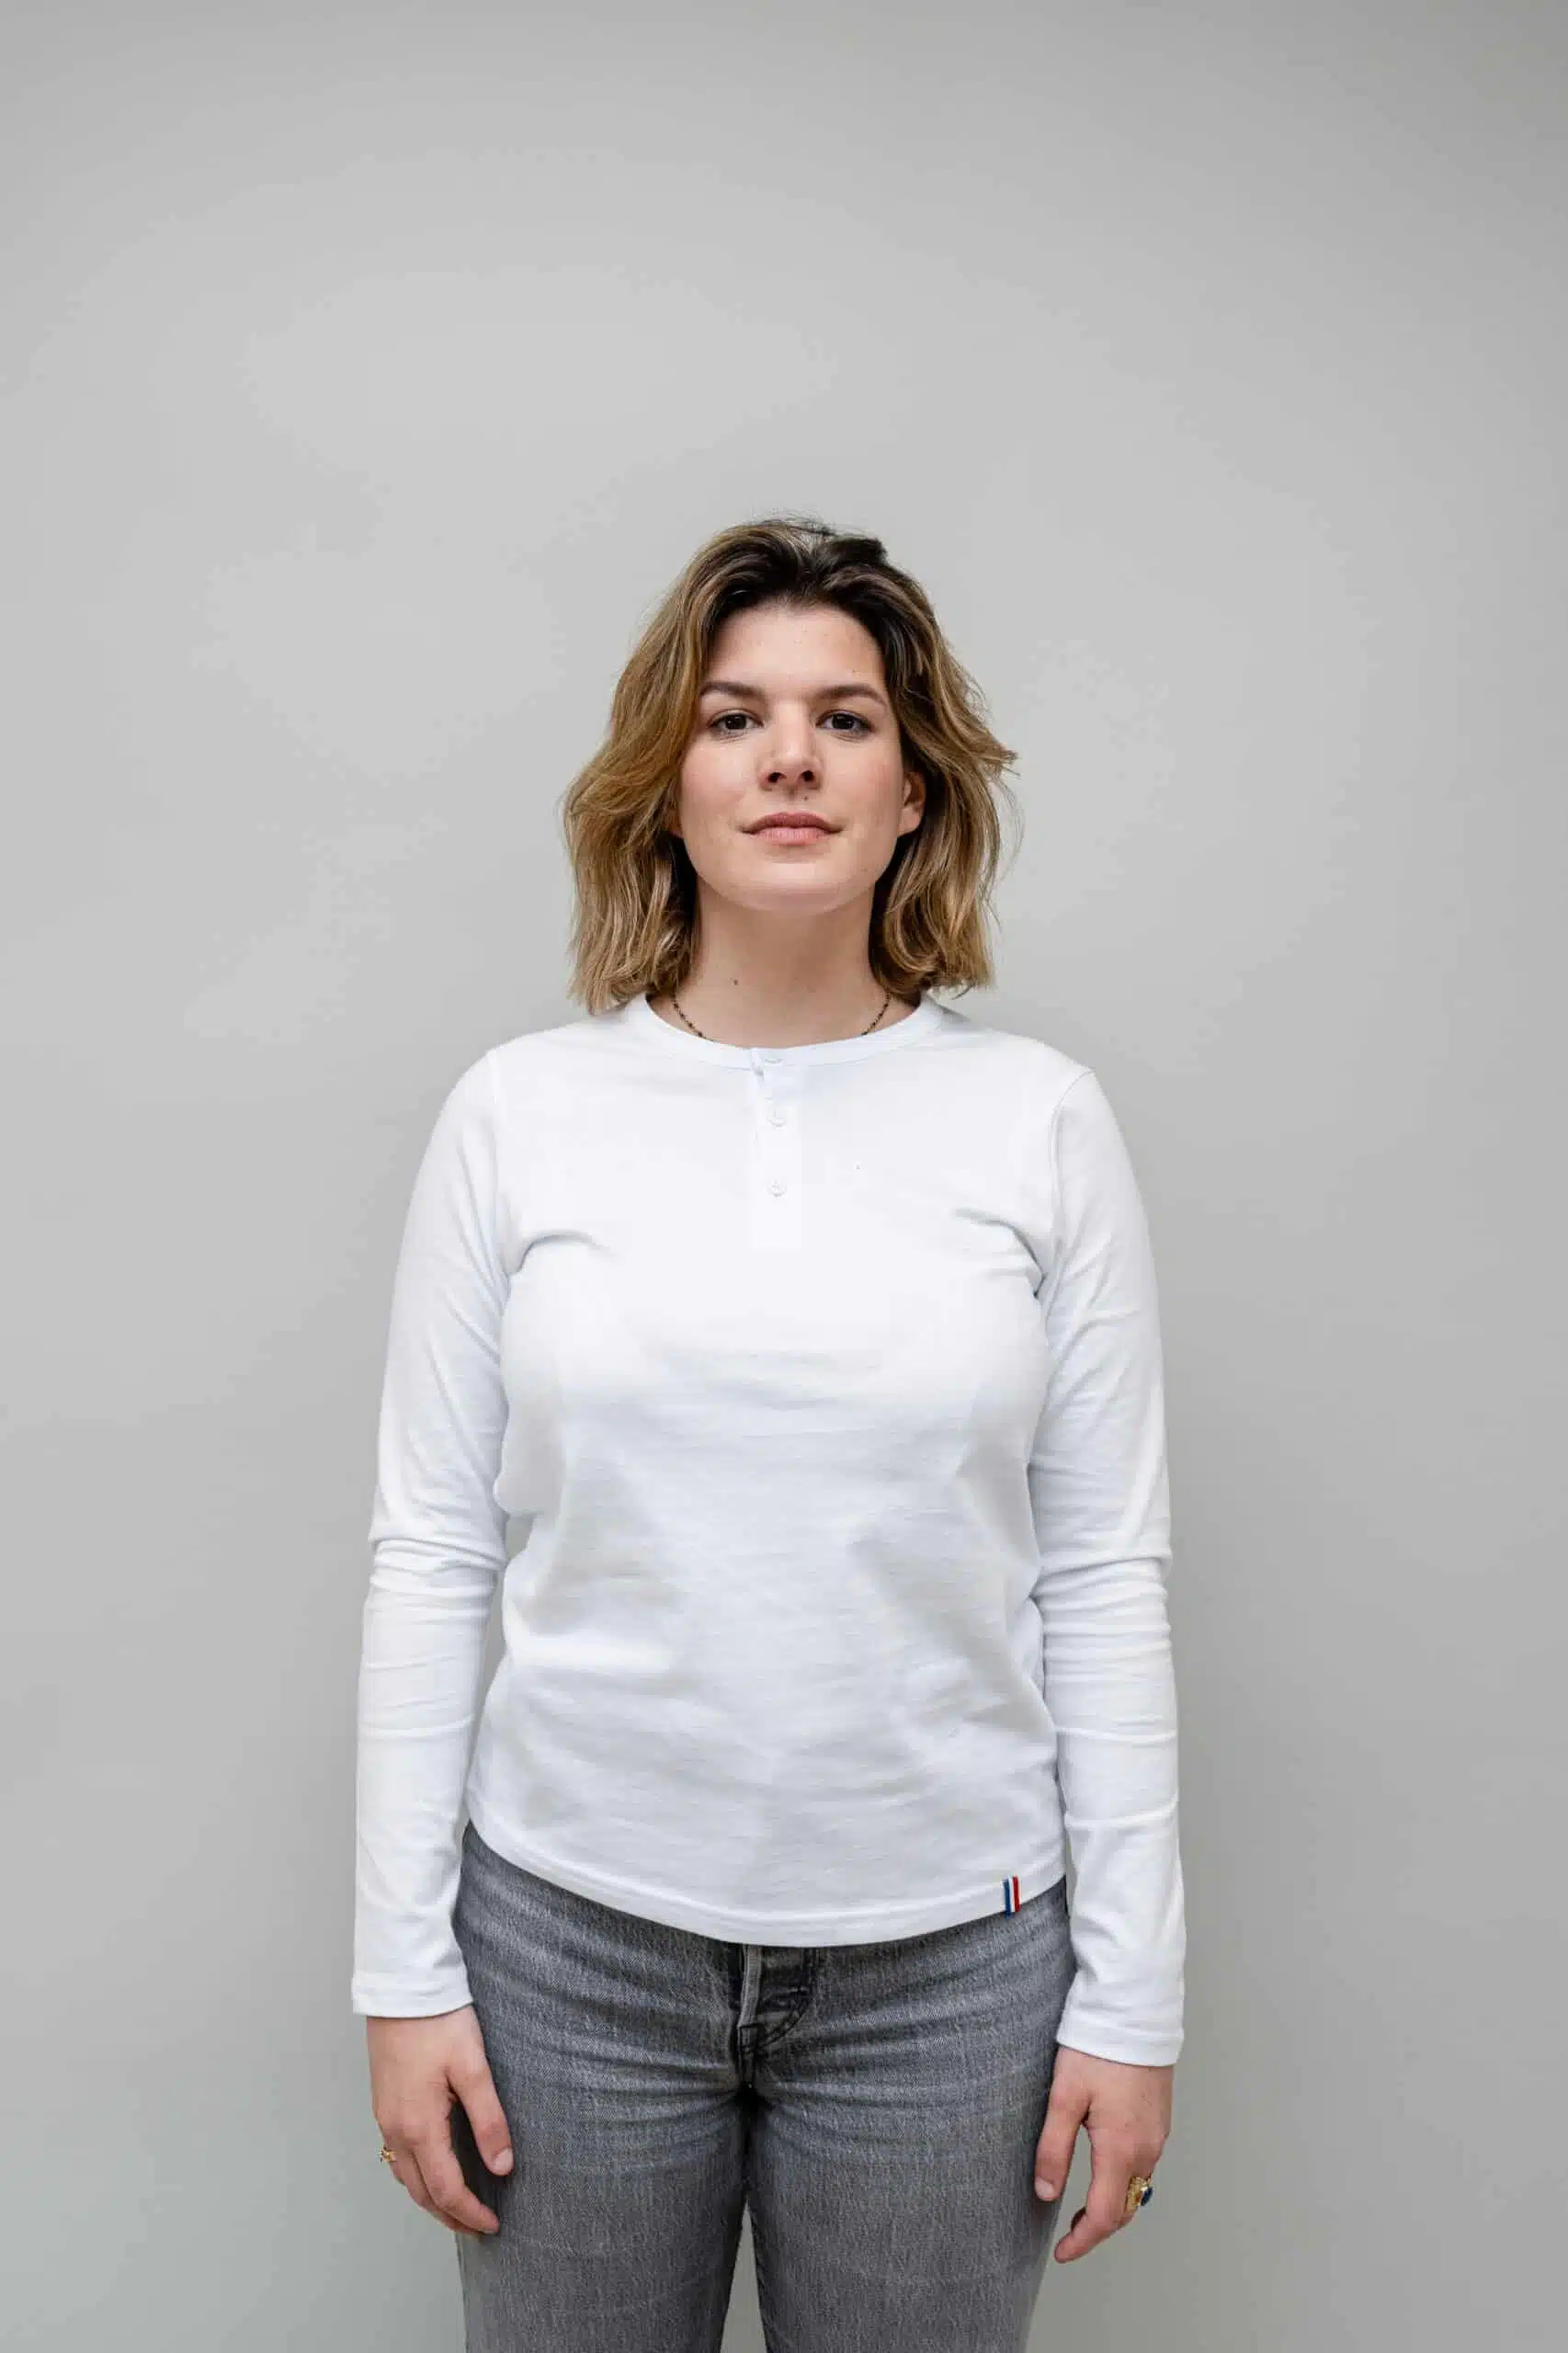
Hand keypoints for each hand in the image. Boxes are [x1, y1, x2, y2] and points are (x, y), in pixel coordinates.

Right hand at [367, 2006, 514, 2239]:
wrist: (402, 1985)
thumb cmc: (439, 2021)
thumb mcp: (473, 2068)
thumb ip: (489, 2121)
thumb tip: (502, 2168)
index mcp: (419, 2126)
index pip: (445, 2188)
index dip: (469, 2213)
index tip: (493, 2226)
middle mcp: (395, 2128)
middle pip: (420, 2191)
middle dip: (449, 2215)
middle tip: (477, 2228)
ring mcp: (385, 2116)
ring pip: (405, 2175)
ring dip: (430, 2197)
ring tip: (458, 2206)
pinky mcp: (384, 2101)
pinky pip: (397, 2154)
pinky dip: (417, 2174)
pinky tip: (433, 2167)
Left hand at [1032, 2046, 1172, 2263]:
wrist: (1134, 2010)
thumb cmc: (1097, 2048)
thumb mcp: (1064, 2097)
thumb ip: (1053, 2149)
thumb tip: (1046, 2194)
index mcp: (1121, 2149)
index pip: (1106, 2216)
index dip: (1082, 2241)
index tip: (1062, 2253)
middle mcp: (1147, 2148)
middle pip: (1126, 2208)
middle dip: (1098, 2227)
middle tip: (1068, 2232)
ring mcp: (1158, 2134)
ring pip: (1137, 2187)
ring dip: (1113, 2203)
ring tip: (1082, 2204)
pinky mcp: (1159, 2119)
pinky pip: (1144, 2164)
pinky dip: (1124, 2179)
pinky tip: (1104, 2169)